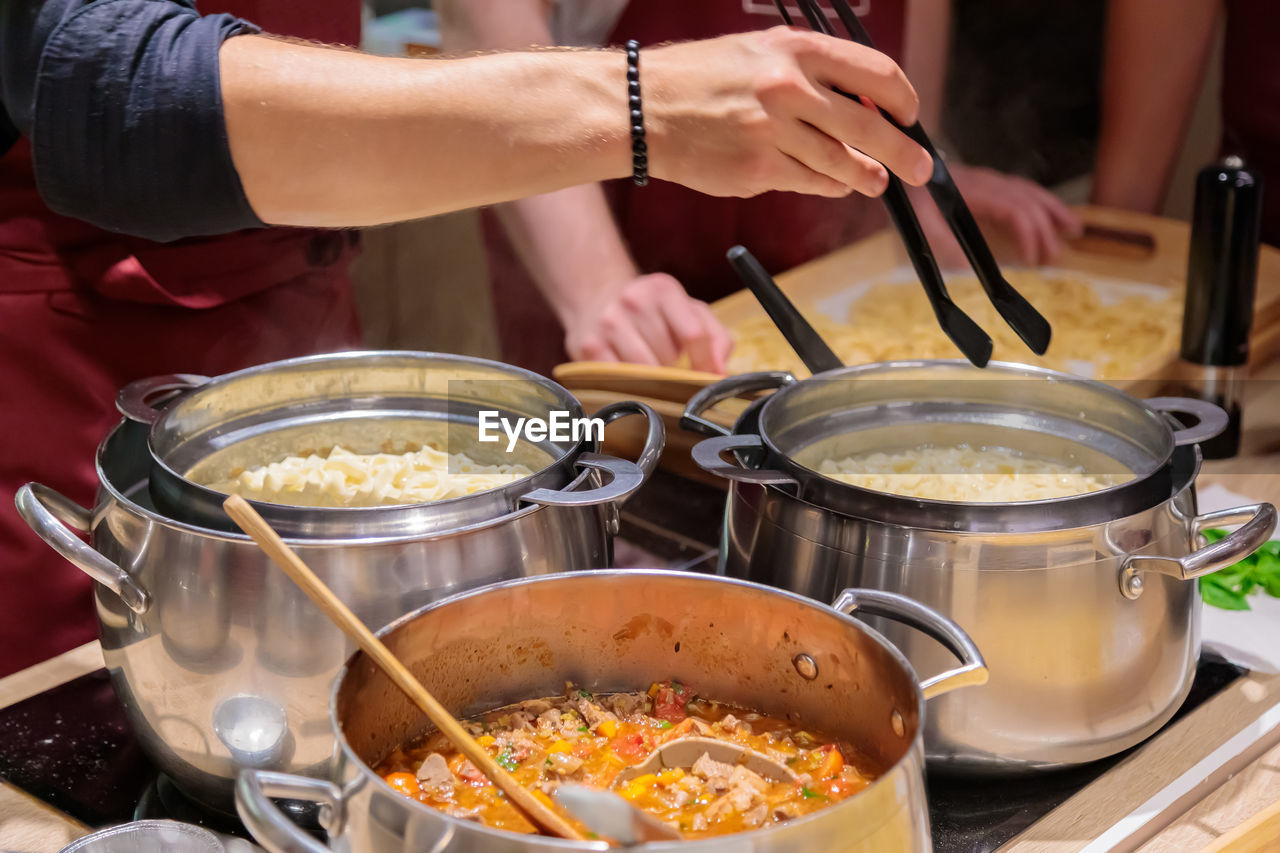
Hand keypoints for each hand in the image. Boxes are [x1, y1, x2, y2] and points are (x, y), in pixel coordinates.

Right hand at [563, 273, 732, 373]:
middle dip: (674, 366)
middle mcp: (633, 300)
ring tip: (648, 362)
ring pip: (645, 371)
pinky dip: (628, 382)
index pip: (694, 334)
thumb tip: (719, 371)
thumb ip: (716, 337)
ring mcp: (608, 323)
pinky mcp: (589, 346)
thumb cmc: (652, 311)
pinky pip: (619, 379)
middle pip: (668, 357)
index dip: (705, 362)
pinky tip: (627, 367)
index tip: (708, 375)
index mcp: (663, 289)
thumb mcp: (689, 311)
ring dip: (652, 376)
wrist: (598, 298)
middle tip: (667, 359)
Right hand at [643, 27, 933, 199]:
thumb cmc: (705, 79)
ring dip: (867, 177)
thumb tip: (865, 105)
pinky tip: (832, 184)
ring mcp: (774, 132)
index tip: (911, 116)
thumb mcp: (762, 52)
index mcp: (796, 50)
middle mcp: (789, 88)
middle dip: (904, 152)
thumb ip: (813, 72)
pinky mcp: (757, 169)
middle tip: (921, 168)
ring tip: (877, 182)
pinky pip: (810, 182)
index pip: (876, 73)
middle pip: (870, 126)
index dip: (903, 99)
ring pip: (842, 163)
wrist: (647, 108)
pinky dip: (828, 186)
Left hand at [911, 164, 1083, 266]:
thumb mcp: (920, 224)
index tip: (1032, 259)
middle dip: (1045, 230)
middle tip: (1053, 258)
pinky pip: (1024, 189)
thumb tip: (968, 269)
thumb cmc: (912, 199)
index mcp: (975, 191)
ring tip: (1074, 231)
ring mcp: (991, 179)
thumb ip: (942, 244)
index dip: (1028, 233)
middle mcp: (989, 181)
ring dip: (1054, 211)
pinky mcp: (991, 183)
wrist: (903, 171)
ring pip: (1031, 191)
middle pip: (1028, 202)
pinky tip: (1055, 217)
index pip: (1014, 209)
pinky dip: (1044, 202)